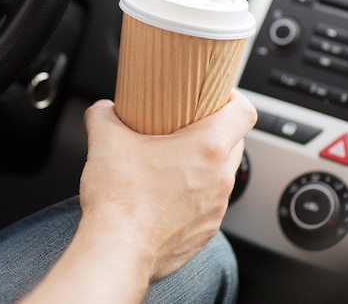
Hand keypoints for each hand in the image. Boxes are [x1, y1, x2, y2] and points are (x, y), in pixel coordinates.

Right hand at [80, 89, 256, 280]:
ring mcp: (215, 209)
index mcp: (207, 149)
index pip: (244, 112)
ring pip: (221, 175)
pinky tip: (165, 193)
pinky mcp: (205, 231)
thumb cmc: (120, 199)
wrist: (117, 250)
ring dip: (203, 165)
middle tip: (186, 126)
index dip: (232, 99)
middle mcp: (219, 179)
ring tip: (172, 161)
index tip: (215, 97)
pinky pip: (208, 203)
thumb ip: (103, 114)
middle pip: (234, 142)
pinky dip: (194, 194)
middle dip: (214, 131)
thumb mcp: (105, 140)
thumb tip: (103, 110)